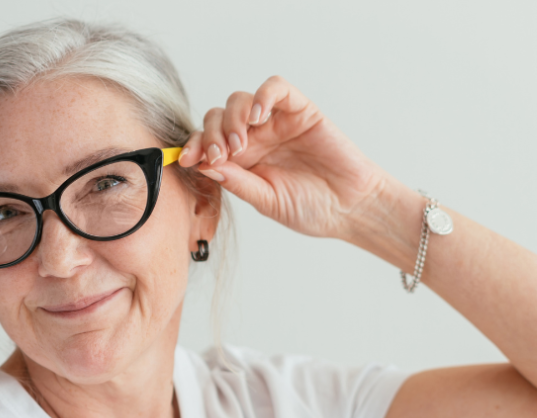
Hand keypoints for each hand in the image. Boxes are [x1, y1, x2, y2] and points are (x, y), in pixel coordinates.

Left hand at [178, 76, 389, 239]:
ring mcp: (276, 122)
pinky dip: (262, 96)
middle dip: (211, 135)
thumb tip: (203, 166)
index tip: (186, 159)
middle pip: (217, 118)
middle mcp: (255, 138)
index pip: (207, 143)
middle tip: (221, 156)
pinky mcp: (300, 110)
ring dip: (232, 118)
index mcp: (241, 162)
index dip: (193, 146)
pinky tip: (258, 117)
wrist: (350, 208)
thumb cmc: (311, 209)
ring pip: (240, 100)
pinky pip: (275, 88)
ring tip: (241, 144)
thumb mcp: (266, 200)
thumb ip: (237, 182)